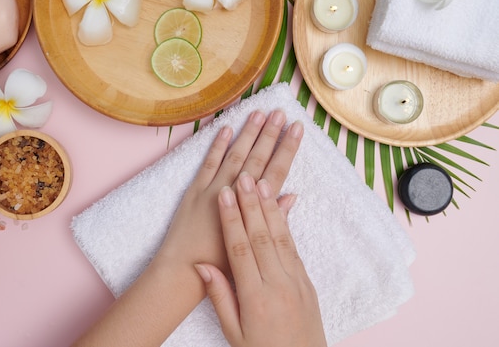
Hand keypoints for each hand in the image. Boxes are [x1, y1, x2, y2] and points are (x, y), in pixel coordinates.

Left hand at [156, 110, 302, 273]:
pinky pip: (207, 163)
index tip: (297, 129)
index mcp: (251, 209)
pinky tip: (226, 128)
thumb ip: (273, 218)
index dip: (287, 149)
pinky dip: (216, 145)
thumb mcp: (254, 243)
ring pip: (234, 155)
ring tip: (258, 113)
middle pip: (256, 159)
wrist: (185, 271)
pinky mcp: (194, 191)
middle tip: (281, 112)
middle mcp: (234, 195)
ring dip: (247, 134)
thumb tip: (292, 196)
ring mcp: (213, 190)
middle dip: (270, 134)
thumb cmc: (223, 264)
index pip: (275, 172)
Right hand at [195, 174, 326, 346]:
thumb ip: (220, 297)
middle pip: (261, 236)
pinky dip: (285, 224)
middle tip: (243, 178)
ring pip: (280, 237)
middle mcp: (278, 284)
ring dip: (270, 208)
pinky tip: (279, 207)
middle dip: (251, 204)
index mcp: (255, 298)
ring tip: (261, 184)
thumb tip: (202, 266)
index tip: (225, 196)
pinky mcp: (307, 282)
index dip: (231, 220)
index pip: (240, 249)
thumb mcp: (234, 332)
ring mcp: (296, 281)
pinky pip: (293, 247)